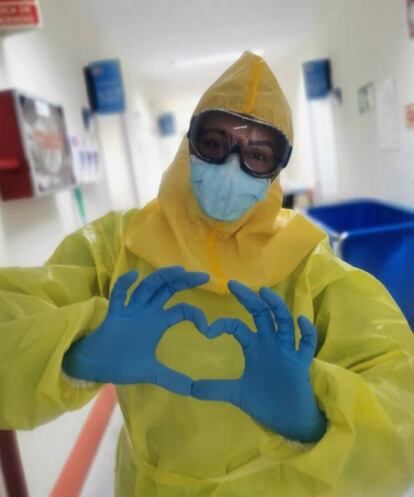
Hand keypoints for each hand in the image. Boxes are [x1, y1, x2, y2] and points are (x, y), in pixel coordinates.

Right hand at [63, 266, 208, 394]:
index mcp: (158, 321)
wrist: (97, 367)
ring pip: (147, 288)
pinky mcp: (114, 315)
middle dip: (183, 281)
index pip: (181, 309)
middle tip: (203, 276)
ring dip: (161, 278)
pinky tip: (133, 275)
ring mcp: (130, 310)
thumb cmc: (123, 363)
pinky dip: (124, 285)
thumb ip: (172, 379)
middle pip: (167, 289)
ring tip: (177, 270)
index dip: (196, 314)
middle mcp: (147, 311)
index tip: (208, 329)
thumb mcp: (152, 372)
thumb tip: (192, 391)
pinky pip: (118, 297)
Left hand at [191, 281, 326, 442]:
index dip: (223, 324)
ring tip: (265, 292)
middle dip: (249, 298)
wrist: (287, 420)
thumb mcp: (235, 394)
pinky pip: (307, 344)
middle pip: (262, 314)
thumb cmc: (265, 401)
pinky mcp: (301, 363)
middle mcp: (270, 343)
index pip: (238, 326)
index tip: (207, 330)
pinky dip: (306, 331)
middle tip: (233, 284)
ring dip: (276, 306)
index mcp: (254, 346)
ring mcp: (287, 351)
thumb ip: (214, 389)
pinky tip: (301, 320)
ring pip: (284, 322)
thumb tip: (188, 389)